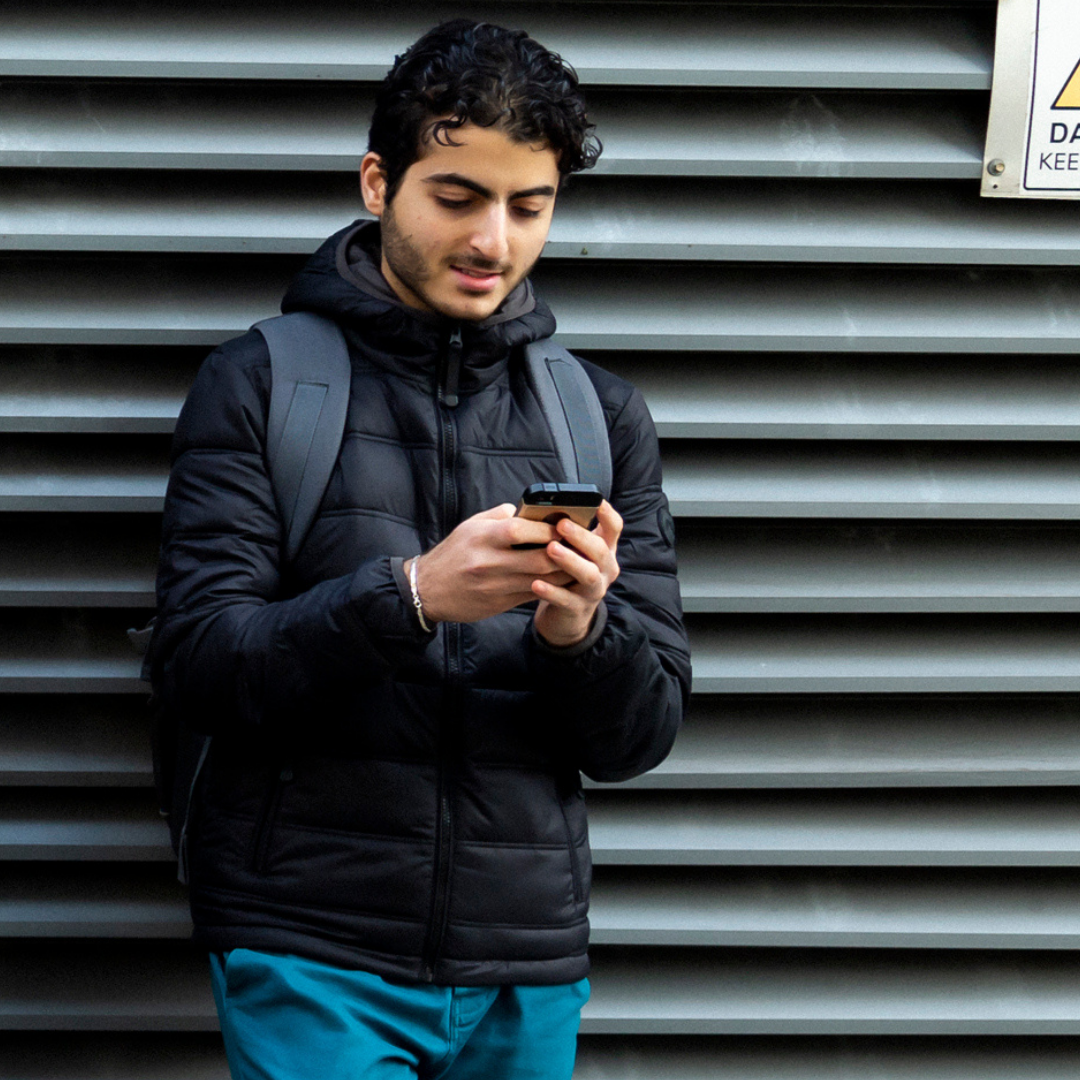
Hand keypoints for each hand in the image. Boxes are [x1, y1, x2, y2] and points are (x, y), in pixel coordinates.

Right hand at [406, 504, 572, 623]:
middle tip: (579, 546)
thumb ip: (499, 516)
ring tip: (579, 562)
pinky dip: (551, 587)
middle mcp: (489, 562)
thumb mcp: (469, 526)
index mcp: (483, 538)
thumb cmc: (452, 554)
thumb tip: (526, 510)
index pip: (521, 529)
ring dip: (564, 572)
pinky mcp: (500, 603)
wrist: (427, 590)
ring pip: (541, 580)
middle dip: (564, 552)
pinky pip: (533, 594)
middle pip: (539, 558)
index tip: (565, 525)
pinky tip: (563, 580)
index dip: (548, 528)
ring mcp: (496, 585)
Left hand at [532, 500, 621, 647]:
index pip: (614, 527)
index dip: (607, 514)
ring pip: (588, 575)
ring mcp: (595, 589)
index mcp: (605, 549)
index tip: (596, 501)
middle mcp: (605, 568)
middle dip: (581, 536)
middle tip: (561, 525)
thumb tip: (543, 511)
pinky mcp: (579, 608)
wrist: (568, 613)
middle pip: (600, 550)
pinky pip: (566, 599)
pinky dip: (551, 591)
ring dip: (570, 560)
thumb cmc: (567, 573)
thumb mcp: (574, 552)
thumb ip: (567, 535)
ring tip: (550, 549)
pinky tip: (536, 583)